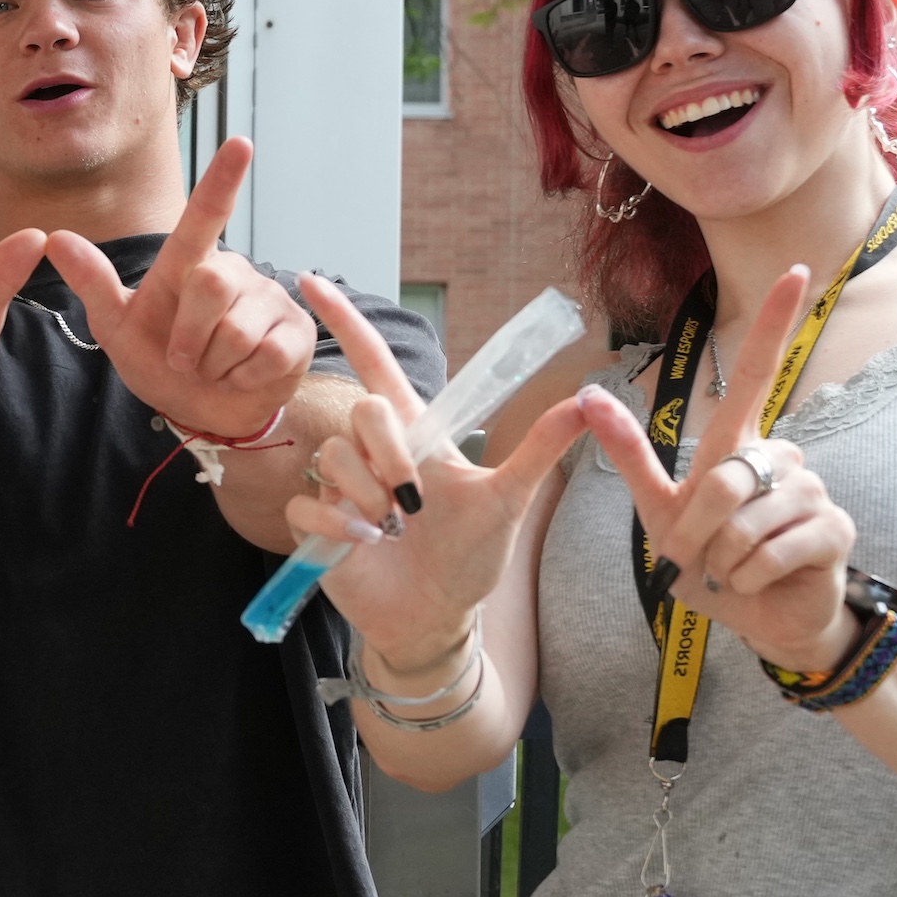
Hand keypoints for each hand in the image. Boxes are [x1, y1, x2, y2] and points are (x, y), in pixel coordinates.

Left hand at [40, 138, 313, 441]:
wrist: (202, 411)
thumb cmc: (159, 359)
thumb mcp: (116, 326)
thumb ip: (92, 283)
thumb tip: (55, 238)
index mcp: (190, 264)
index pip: (205, 216)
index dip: (222, 181)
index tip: (239, 142)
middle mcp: (233, 272)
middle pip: (210, 284)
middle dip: (188, 336)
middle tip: (183, 358)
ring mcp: (269, 300)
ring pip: (238, 331)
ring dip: (214, 364)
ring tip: (214, 366)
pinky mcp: (296, 333)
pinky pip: (268, 356)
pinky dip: (243, 378)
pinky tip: (242, 375)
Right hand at [293, 272, 600, 670]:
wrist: (437, 617)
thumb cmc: (470, 558)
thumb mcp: (509, 501)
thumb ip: (537, 448)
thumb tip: (587, 398)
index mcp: (414, 434)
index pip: (376, 362)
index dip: (345, 321)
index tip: (311, 279)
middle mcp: (372, 454)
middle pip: (363, 410)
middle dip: (389, 453)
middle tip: (414, 501)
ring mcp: (340, 487)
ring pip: (334, 457)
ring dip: (368, 496)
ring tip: (392, 529)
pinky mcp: (316, 525)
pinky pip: (309, 506)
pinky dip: (338, 526)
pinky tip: (364, 545)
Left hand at [580, 264, 864, 674]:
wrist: (759, 617)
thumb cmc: (712, 559)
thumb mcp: (658, 507)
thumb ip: (629, 453)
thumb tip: (586, 394)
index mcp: (742, 445)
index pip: (760, 372)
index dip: (775, 323)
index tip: (796, 270)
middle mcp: (783, 458)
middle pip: (724, 480)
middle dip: (693, 532)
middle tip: (696, 559)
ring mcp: (815, 491)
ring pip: (744, 522)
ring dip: (722, 560)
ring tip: (732, 570)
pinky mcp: (834, 530)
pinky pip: (771, 550)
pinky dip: (748, 578)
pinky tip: (758, 582)